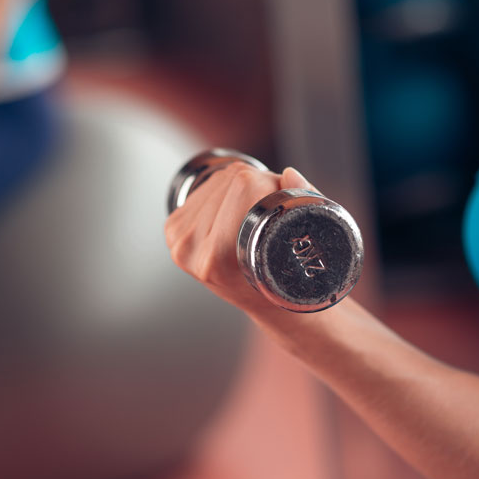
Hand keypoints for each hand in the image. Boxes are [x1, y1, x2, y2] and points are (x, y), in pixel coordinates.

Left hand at [164, 163, 317, 315]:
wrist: (266, 304)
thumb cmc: (287, 280)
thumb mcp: (301, 244)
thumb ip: (305, 202)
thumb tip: (290, 174)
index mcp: (218, 258)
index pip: (245, 185)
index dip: (272, 185)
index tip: (284, 202)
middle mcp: (192, 250)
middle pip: (232, 179)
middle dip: (259, 184)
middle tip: (269, 213)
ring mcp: (178, 240)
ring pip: (218, 180)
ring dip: (241, 187)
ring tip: (253, 216)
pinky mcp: (173, 230)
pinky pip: (203, 188)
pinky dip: (224, 191)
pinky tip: (232, 213)